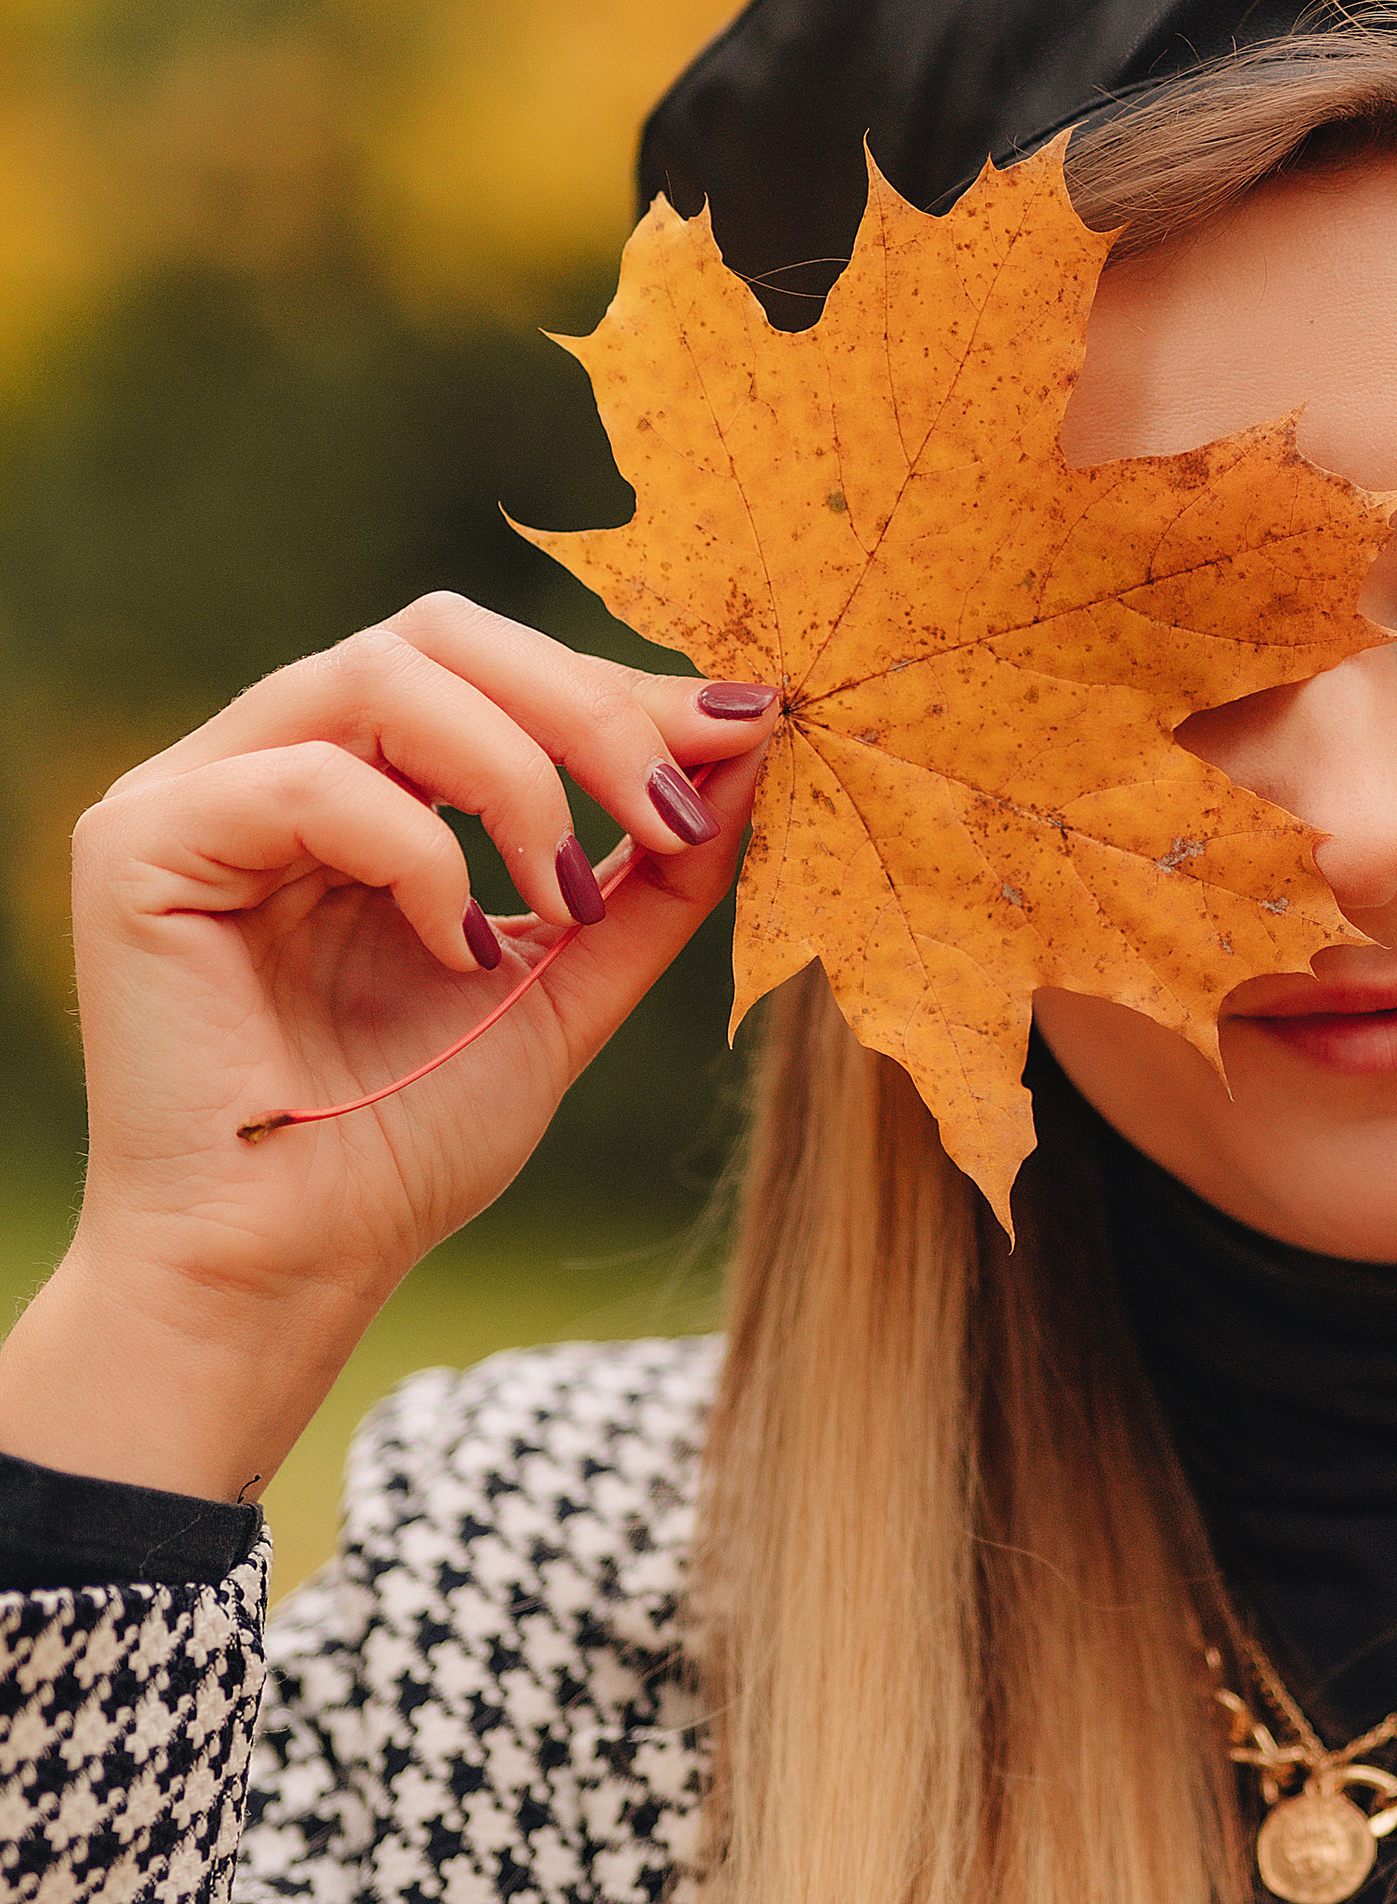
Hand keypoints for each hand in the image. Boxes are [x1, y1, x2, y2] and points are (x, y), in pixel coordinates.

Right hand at [0, 595, 778, 1499]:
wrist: (290, 1272)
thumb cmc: (408, 1140)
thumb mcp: (571, 979)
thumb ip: (652, 869)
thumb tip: (749, 740)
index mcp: (358, 778)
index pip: (493, 664)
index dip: (621, 688)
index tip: (747, 733)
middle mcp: (265, 758)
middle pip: (438, 631)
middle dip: (585, 706)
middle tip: (673, 807)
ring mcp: (194, 792)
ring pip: (379, 674)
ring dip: (516, 773)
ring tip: (566, 895)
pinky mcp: (139, 845)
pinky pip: (304, 779)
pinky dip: (414, 854)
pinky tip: (457, 949)